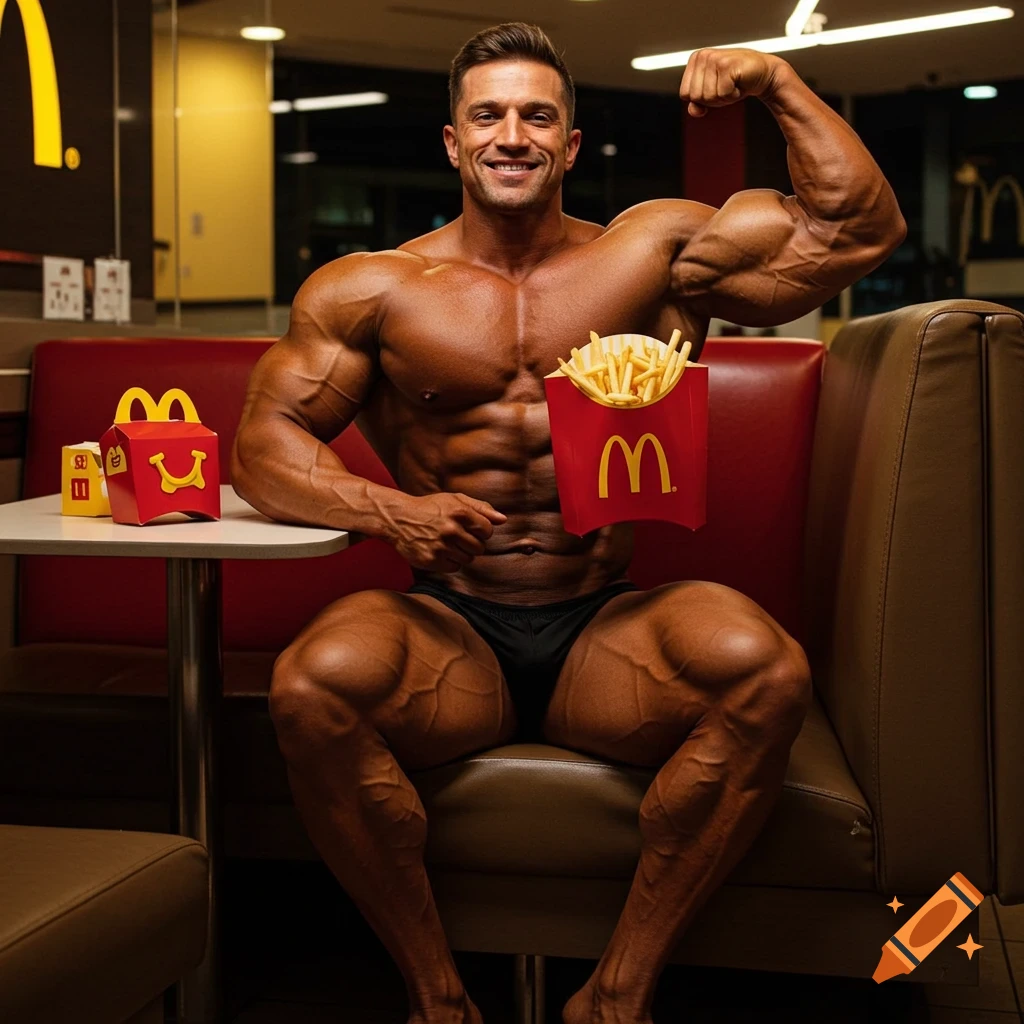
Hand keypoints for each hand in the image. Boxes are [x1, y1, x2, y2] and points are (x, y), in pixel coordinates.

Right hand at [384, 492, 506, 573]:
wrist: (398, 519)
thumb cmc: (430, 508)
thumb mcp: (455, 500)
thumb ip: (481, 508)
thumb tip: (503, 519)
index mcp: (460, 513)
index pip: (487, 530)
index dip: (482, 531)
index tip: (471, 528)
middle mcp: (451, 530)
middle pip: (479, 548)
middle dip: (472, 543)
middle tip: (458, 536)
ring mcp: (441, 547)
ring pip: (468, 560)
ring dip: (461, 553)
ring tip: (448, 543)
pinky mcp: (431, 561)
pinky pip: (454, 568)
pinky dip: (450, 562)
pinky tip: (440, 551)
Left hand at [680, 49, 784, 117]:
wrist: (764, 73)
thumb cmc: (737, 82)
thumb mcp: (713, 94)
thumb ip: (698, 103)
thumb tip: (693, 111)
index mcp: (695, 59)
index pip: (685, 94)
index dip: (702, 99)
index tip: (717, 88)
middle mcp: (702, 56)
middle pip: (696, 97)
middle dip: (713, 99)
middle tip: (727, 86)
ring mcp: (714, 58)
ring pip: (708, 97)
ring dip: (724, 97)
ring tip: (733, 84)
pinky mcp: (727, 65)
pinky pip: (722, 95)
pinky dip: (733, 95)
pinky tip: (740, 82)